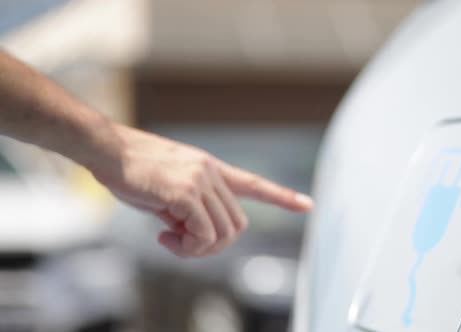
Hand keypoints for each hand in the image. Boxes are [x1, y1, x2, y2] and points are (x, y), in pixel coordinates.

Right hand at [91, 125, 312, 256]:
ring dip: (198, 248)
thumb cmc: (134, 172)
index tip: (308, 204)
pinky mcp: (184, 192)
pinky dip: (187, 246)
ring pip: (223, 232)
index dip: (282, 197)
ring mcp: (201, 180)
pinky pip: (202, 234)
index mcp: (212, 169)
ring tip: (171, 239)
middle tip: (182, 243)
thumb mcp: (169, 191)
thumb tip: (197, 235)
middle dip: (214, 244)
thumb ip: (191, 209)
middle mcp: (212, 172)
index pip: (255, 184)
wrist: (107, 151)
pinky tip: (163, 237)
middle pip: (238, 224)